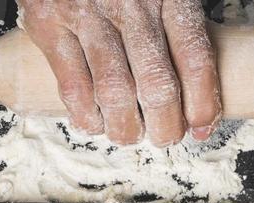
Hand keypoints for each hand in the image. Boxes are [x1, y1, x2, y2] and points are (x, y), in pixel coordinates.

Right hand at [19, 0, 221, 145]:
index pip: (195, 58)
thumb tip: (196, 86)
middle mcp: (131, 4)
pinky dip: (86, 115)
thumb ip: (176, 22)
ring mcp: (88, 14)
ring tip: (129, 135)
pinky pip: (73, 85)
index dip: (203, 102)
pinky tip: (94, 122)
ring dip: (125, 127)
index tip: (202, 126)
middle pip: (157, 84)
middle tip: (165, 137)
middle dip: (165, 125)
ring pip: (115, 92)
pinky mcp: (50, 24)